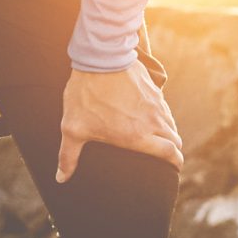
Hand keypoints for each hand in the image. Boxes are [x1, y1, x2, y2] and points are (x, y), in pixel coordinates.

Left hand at [57, 64, 181, 182]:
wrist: (99, 59)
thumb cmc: (86, 95)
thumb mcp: (73, 128)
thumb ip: (69, 156)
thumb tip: (61, 178)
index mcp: (137, 136)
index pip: (169, 153)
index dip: (176, 162)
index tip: (174, 167)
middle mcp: (152, 122)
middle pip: (175, 141)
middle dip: (174, 150)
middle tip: (168, 155)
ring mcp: (155, 104)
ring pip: (171, 123)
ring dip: (169, 133)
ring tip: (160, 137)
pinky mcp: (153, 90)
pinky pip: (164, 108)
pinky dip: (163, 116)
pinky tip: (152, 116)